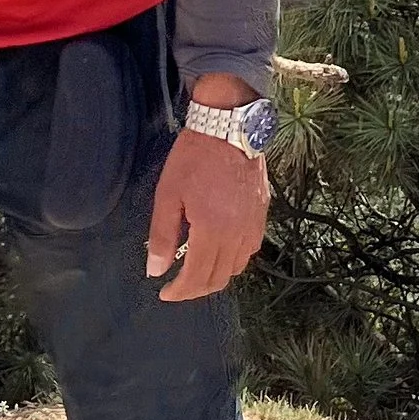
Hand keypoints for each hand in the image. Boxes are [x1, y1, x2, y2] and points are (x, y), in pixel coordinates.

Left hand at [148, 128, 270, 303]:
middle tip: (177, 287)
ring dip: (215, 276)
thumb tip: (156, 270)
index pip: (197, 277)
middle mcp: (237, 233)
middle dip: (195, 290)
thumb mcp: (168, 195)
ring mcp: (253, 224)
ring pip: (236, 268)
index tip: (165, 292)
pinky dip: (233, 260)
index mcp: (212, 230)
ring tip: (195, 270)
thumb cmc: (194, 157)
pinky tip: (218, 251)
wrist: (229, 127)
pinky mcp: (262, 214)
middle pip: (218, 278)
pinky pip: (250, 250)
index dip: (180, 291)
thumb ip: (163, 236)